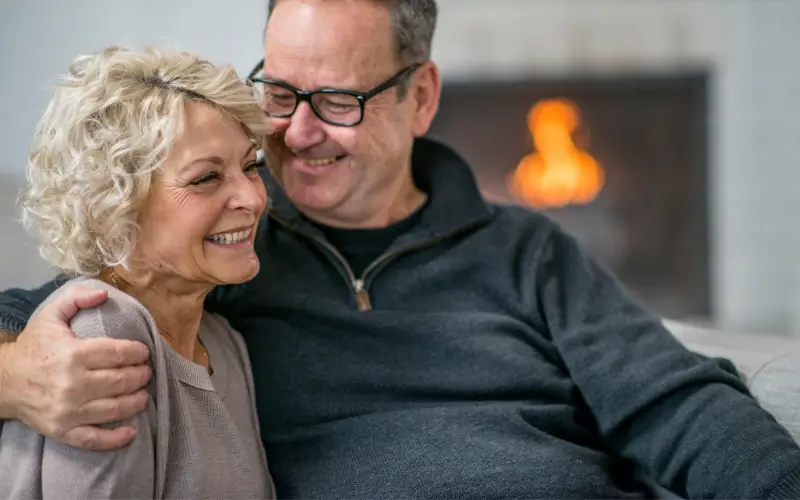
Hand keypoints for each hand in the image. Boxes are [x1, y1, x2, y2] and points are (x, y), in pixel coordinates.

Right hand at [0, 285, 151, 449]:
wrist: (3, 382)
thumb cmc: (33, 347)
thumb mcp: (51, 316)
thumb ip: (77, 299)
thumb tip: (104, 292)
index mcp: (73, 354)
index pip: (119, 353)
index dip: (138, 352)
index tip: (143, 352)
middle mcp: (73, 384)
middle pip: (122, 381)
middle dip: (141, 375)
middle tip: (146, 372)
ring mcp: (68, 411)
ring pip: (115, 409)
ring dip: (137, 401)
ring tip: (144, 394)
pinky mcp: (62, 431)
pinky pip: (94, 439)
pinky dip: (116, 438)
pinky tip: (132, 432)